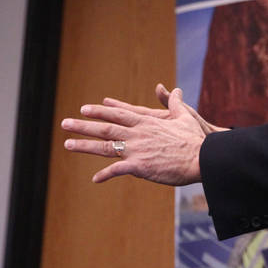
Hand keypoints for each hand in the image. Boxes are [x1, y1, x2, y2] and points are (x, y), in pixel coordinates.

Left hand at [62, 86, 226, 184]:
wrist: (201, 157)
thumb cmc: (195, 138)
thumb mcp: (184, 116)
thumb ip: (174, 102)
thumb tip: (173, 88)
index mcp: (147, 122)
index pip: (118, 114)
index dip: (100, 112)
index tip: (85, 109)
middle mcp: (138, 134)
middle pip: (105, 128)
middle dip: (83, 125)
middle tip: (65, 123)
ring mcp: (137, 150)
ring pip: (105, 146)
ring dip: (84, 145)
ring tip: (67, 144)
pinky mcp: (140, 166)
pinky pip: (118, 170)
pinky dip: (106, 174)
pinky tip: (95, 179)